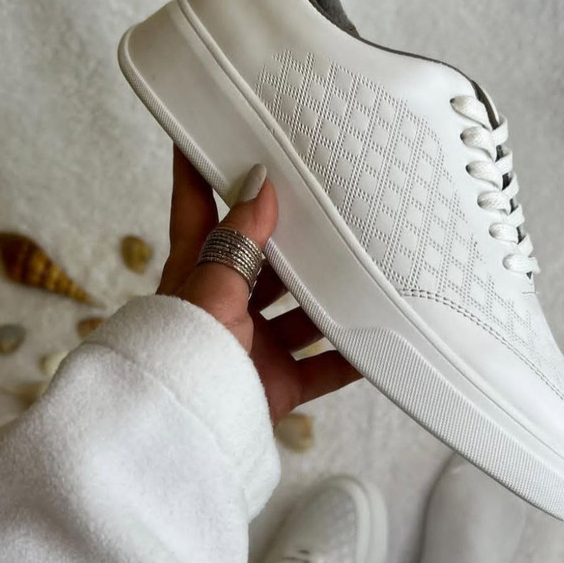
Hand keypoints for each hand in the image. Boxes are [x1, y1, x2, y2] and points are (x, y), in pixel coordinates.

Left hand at [157, 146, 360, 423]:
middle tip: (329, 200)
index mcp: (197, 274)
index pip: (196, 207)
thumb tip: (260, 182)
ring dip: (332, 298)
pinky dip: (352, 357)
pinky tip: (382, 338)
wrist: (186, 436)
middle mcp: (227, 305)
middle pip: (265, 259)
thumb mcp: (209, 290)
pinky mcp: (279, 384)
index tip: (206, 125)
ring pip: (302, 312)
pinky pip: (324, 368)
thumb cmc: (182, 356)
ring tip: (371, 266)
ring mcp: (255, 345)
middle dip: (295, 236)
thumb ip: (238, 242)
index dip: (197, 167)